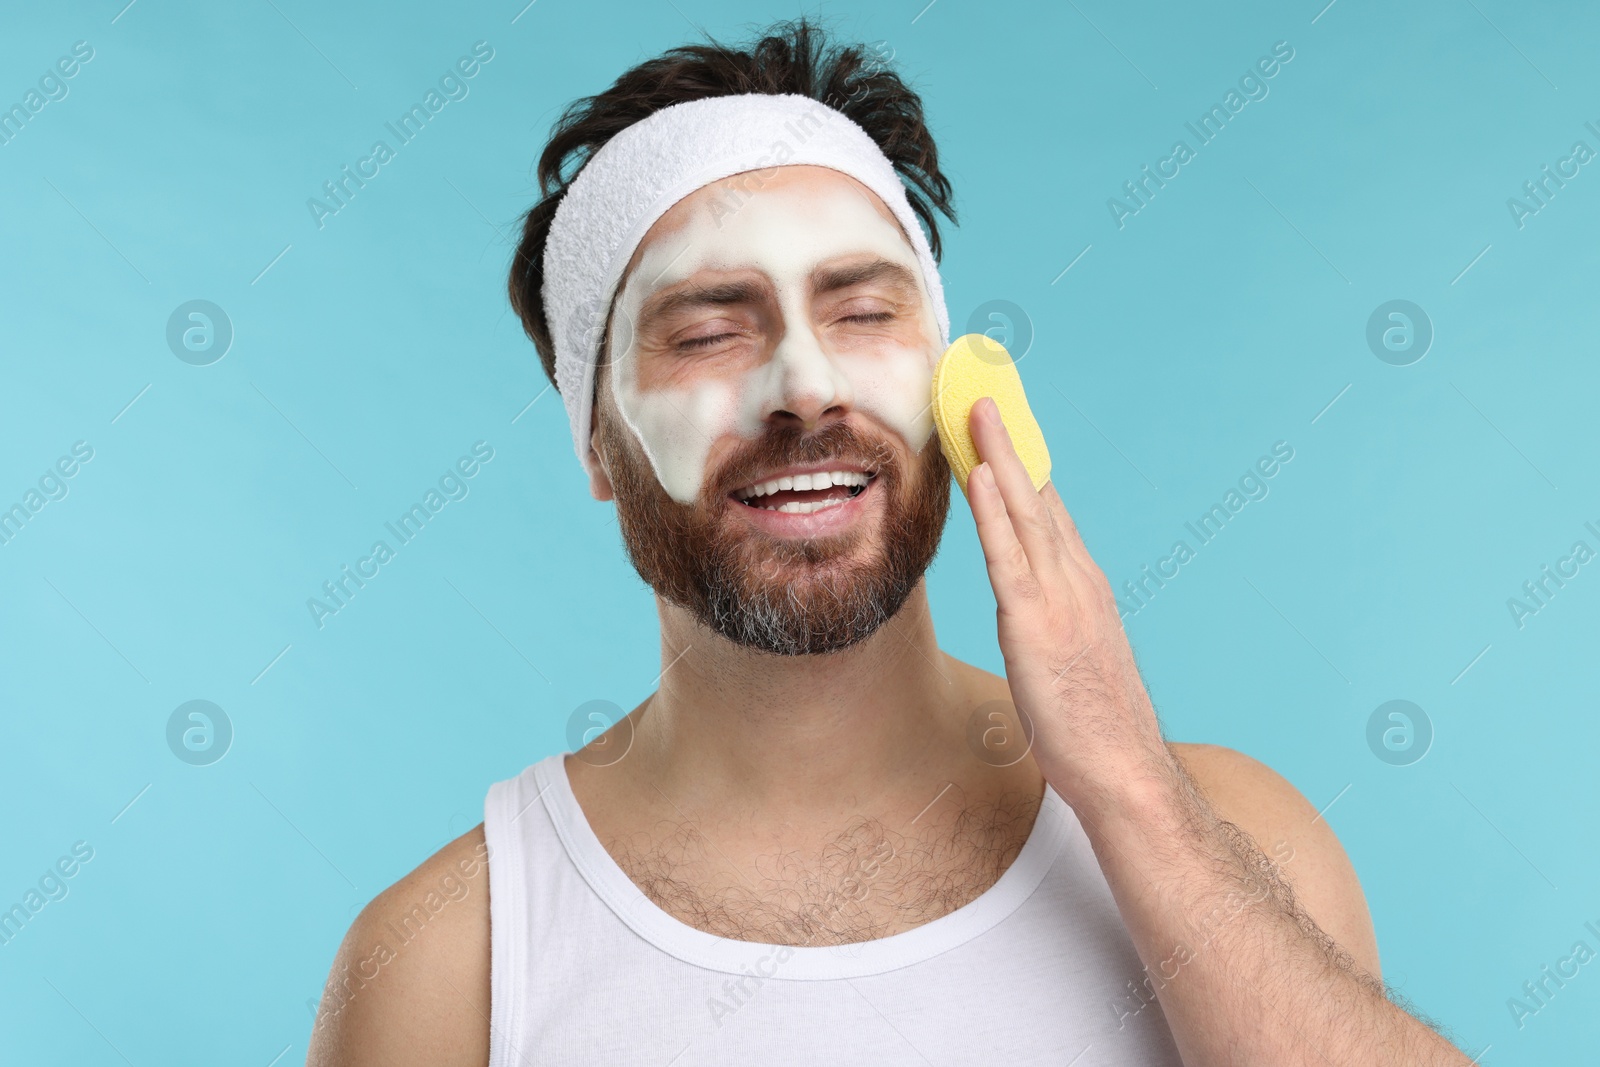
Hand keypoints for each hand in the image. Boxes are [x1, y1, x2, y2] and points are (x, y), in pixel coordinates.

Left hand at [964, 396, 1174, 816]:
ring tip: (976, 405)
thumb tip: (1024, 606)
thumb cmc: (1093, 726)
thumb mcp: (1070, 657)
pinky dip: (995, 509)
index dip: (1022, 462)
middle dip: (1011, 438)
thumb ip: (1050, 621)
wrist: (1123, 770)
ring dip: (999, 454)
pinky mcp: (1037, 623)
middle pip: (1038, 493)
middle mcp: (1076, 578)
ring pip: (1024, 509)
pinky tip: (980, 474)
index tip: (1000, 421)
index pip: (1047, 509)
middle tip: (985, 388)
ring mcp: (1060, 596)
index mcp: (1082, 586)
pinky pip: (1009, 553)